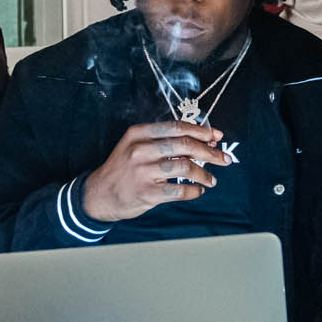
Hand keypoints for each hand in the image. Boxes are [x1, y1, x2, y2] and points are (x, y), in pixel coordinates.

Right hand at [80, 122, 234, 222]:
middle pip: (184, 145)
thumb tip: (205, 140)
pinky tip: (198, 191)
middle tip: (224, 158)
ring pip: (184, 167)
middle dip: (209, 151)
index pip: (176, 126)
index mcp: (138, 133)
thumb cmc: (123, 169)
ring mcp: (142, 172)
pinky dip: (193, 191)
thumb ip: (165, 141)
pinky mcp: (146, 193)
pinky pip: (178, 190)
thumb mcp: (136, 146)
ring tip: (211, 179)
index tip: (217, 136)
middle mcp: (140, 150)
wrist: (98, 194)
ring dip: (204, 173)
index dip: (201, 130)